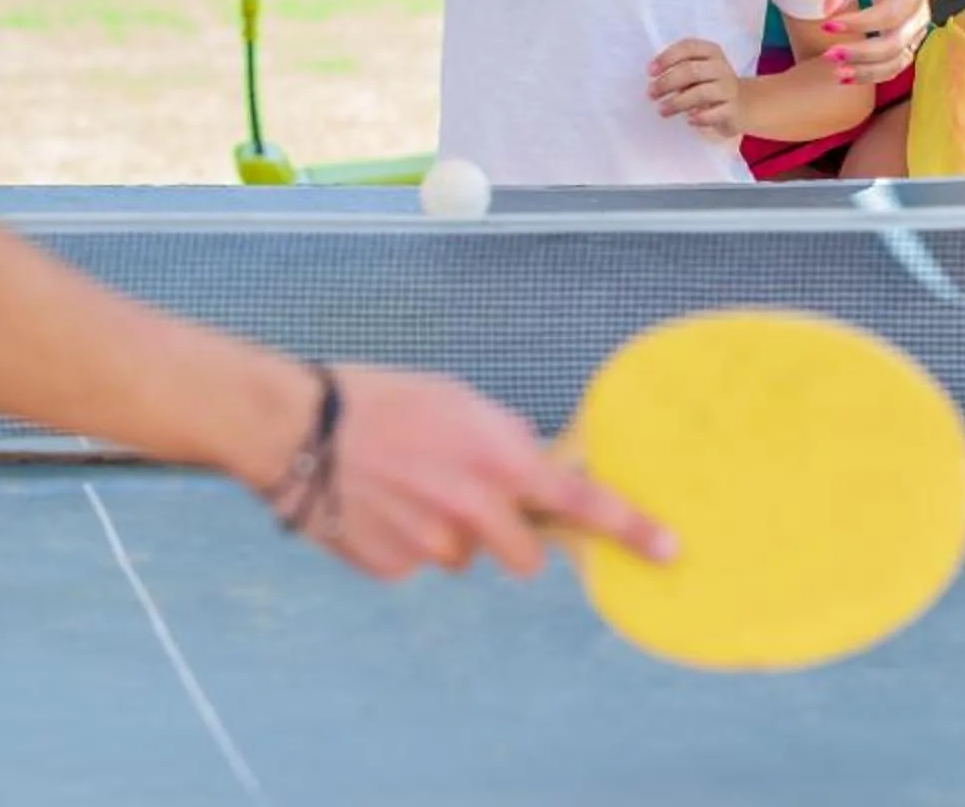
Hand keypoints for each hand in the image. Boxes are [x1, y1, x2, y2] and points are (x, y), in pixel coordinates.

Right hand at [276, 366, 673, 582]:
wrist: (296, 428)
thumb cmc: (376, 399)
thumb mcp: (453, 397)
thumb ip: (502, 433)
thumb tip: (531, 456)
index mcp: (496, 459)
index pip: (579, 503)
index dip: (629, 528)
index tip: (668, 549)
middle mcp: (474, 510)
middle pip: (524, 556)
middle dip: (508, 538)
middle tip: (470, 501)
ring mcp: (434, 546)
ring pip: (463, 557)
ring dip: (447, 533)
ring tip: (401, 487)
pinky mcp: (394, 567)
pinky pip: (416, 563)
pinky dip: (402, 540)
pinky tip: (374, 503)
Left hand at [647, 38, 749, 142]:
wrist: (744, 104)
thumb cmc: (711, 84)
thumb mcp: (698, 70)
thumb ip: (679, 69)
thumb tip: (654, 80)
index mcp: (710, 52)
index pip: (688, 47)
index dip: (667, 58)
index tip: (650, 72)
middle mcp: (721, 67)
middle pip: (691, 70)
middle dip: (667, 82)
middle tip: (651, 94)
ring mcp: (728, 88)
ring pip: (701, 93)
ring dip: (677, 102)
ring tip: (662, 110)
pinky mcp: (733, 109)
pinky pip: (714, 113)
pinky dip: (700, 117)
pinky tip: (689, 120)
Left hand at [823, 0, 942, 85]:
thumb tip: (827, 9)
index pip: (887, 15)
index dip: (858, 24)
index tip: (827, 25)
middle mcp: (919, 17)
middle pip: (894, 44)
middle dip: (861, 54)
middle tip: (828, 55)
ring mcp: (917, 33)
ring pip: (898, 62)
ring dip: (867, 72)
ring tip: (837, 74)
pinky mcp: (910, 44)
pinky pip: (895, 67)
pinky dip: (873, 76)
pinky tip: (847, 76)